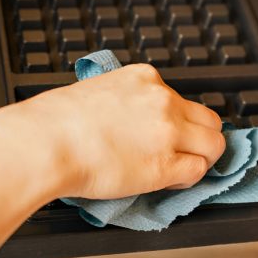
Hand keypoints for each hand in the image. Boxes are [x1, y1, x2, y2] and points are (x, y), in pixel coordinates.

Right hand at [18, 64, 224, 199]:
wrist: (43, 142)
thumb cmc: (56, 120)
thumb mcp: (99, 90)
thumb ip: (128, 99)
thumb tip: (136, 118)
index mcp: (145, 78)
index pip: (182, 99)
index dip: (180, 120)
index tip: (170, 132)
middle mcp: (163, 100)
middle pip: (209, 119)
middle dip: (201, 137)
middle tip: (187, 150)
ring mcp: (168, 131)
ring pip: (214, 143)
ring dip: (202, 156)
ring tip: (181, 166)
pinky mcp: (165, 164)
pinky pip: (198, 169)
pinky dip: (189, 177)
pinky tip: (170, 179)